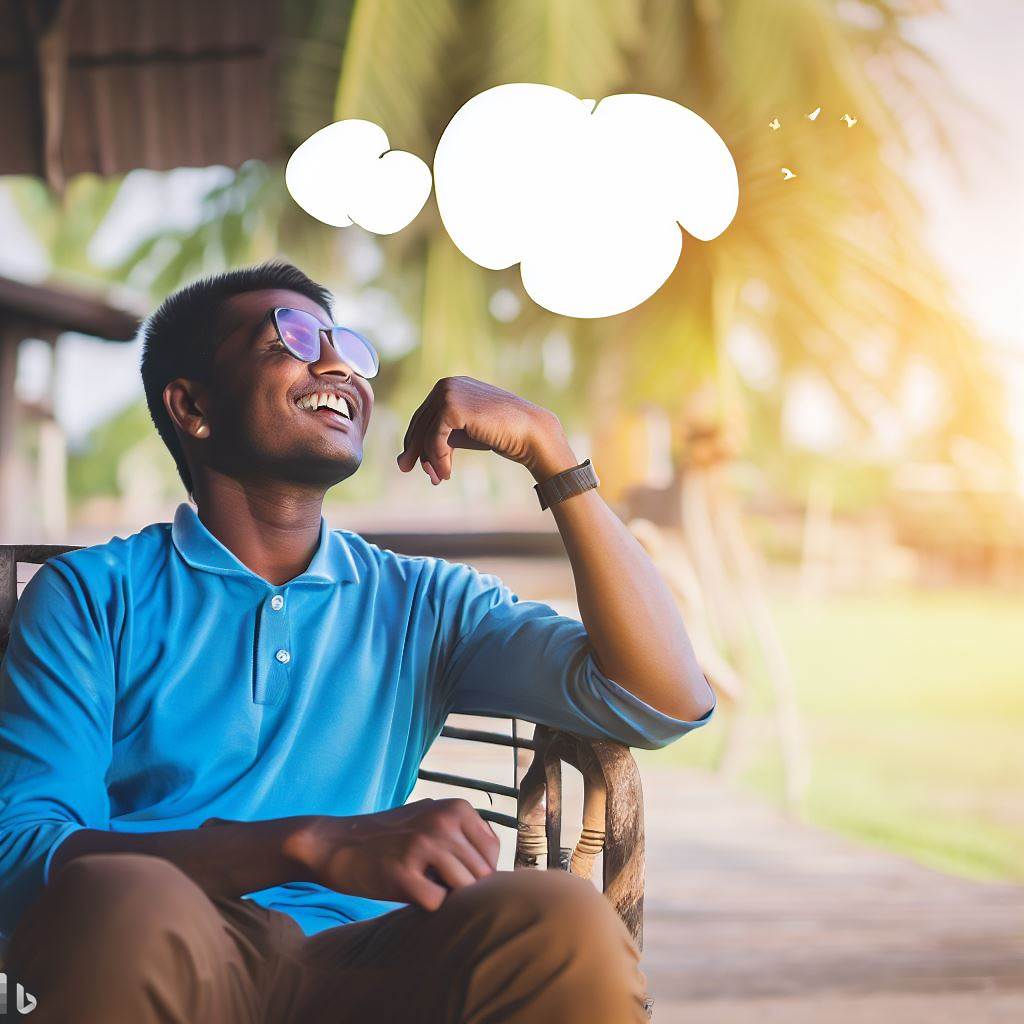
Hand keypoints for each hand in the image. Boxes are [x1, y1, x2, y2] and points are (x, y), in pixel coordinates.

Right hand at [284, 798, 500, 911]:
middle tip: (434, 881)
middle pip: (482, 874)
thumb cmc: (390, 838)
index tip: (453, 871)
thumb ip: (465, 834)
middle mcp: (443, 822)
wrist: (336, 843)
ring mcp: (423, 846)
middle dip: (464, 887)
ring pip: (464, 890)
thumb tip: (503, 869)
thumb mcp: (431, 817)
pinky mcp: (403, 873)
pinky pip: (437, 904)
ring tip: (421, 883)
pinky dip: (426, 906)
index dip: (478, 870)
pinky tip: (407, 891)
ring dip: (445, 896)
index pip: (494, 852)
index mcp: (455, 807)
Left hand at [397, 376, 575, 483]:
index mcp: (452, 385)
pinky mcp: (452, 407)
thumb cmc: (502, 434)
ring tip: (438, 479)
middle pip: (420, 423)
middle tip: (412, 472)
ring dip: (429, 459)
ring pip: (425, 433)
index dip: (417, 441)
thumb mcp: (465, 433)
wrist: (531, 434)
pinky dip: (438, 459)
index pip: (424, 415)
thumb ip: (440, 437)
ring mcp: (449, 393)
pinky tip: (447, 473)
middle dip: (417, 451)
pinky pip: (434, 439)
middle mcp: (447, 384)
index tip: (416, 464)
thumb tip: (406, 457)